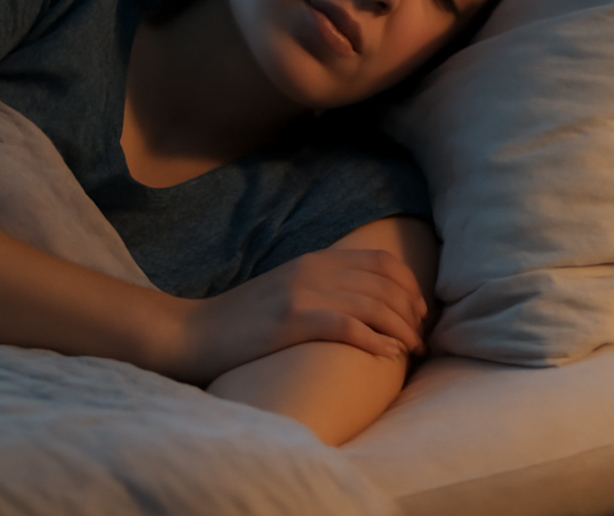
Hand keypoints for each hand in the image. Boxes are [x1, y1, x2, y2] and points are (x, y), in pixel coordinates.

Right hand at [163, 246, 428, 383]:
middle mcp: (311, 269)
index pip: (381, 261)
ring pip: (372, 304)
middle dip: (412, 312)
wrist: (193, 332)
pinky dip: (374, 339)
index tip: (418, 313)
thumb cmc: (242, 321)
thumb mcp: (287, 290)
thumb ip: (323, 287)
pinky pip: (347, 325)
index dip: (410, 286)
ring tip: (410, 350)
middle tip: (420, 339)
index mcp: (314, 260)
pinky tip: (386, 354)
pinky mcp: (290, 319)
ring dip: (401, 329)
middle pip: (384, 283)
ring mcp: (300, 292)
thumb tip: (368, 304)